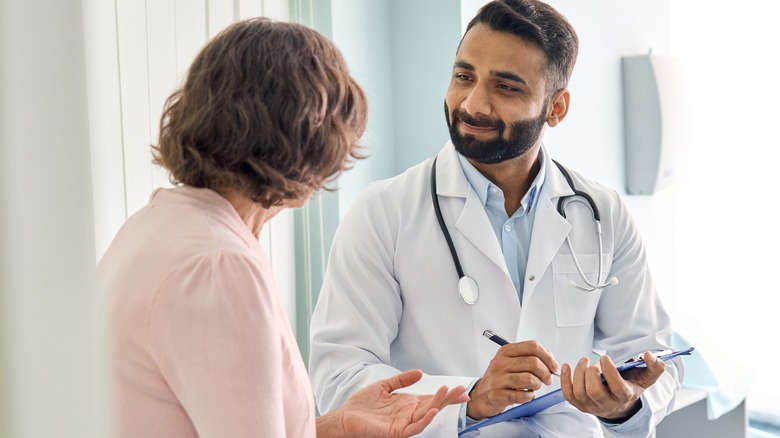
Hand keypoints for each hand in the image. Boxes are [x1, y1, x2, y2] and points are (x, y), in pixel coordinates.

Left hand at [336, 369, 468, 437]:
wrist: (345, 417)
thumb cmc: (362, 405)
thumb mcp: (384, 386)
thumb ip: (402, 380)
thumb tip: (420, 372)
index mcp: (407, 404)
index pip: (432, 398)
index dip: (446, 394)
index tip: (462, 389)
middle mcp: (408, 414)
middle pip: (433, 405)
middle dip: (448, 398)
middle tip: (462, 390)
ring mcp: (404, 424)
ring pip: (427, 414)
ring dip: (438, 404)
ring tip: (448, 392)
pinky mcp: (397, 432)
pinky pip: (415, 427)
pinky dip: (425, 419)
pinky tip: (432, 410)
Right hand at [467, 340, 558, 419]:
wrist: (482, 395)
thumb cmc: (500, 378)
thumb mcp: (511, 361)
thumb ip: (530, 356)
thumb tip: (550, 358)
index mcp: (506, 352)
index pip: (532, 346)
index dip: (547, 356)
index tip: (553, 366)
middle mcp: (500, 363)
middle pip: (533, 362)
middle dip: (545, 372)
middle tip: (547, 379)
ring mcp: (498, 379)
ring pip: (529, 378)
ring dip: (537, 384)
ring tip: (534, 386)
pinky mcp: (498, 394)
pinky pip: (522, 395)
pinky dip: (530, 396)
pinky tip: (527, 394)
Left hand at [560, 351, 664, 419]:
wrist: (621, 405)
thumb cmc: (631, 387)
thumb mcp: (646, 378)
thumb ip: (654, 367)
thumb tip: (649, 355)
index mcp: (624, 396)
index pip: (616, 387)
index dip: (609, 371)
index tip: (605, 357)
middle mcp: (607, 404)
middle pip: (594, 391)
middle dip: (591, 373)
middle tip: (593, 362)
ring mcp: (592, 406)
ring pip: (580, 393)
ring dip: (578, 374)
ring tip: (583, 362)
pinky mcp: (581, 405)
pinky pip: (569, 395)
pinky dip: (565, 380)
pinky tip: (567, 366)